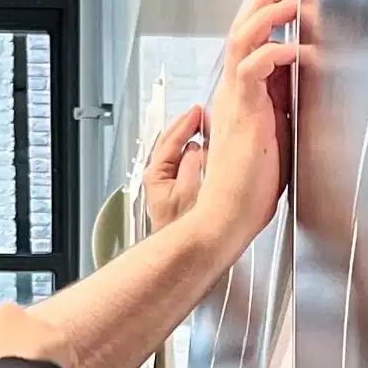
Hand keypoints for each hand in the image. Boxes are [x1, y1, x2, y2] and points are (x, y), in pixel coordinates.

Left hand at [142, 103, 207, 232]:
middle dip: (187, 129)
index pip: (170, 138)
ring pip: (180, 156)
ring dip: (194, 143)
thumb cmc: (183, 228)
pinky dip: (198, 158)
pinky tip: (210, 157)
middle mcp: (159, 178)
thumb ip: (192, 162)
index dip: (185, 123)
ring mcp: (168, 187)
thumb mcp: (189, 189)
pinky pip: (189, 168)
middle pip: (172, 144)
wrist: (186, 255)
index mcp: (157, 173)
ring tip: (208, 132)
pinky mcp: (179, 195)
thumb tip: (197, 146)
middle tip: (202, 116)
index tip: (198, 112)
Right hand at [185, 0, 302, 254]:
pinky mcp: (242, 112)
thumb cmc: (249, 187)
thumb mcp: (276, 133)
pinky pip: (254, 68)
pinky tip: (297, 48)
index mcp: (239, 96)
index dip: (269, 13)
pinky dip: (276, 52)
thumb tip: (301, 80)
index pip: (252, 40)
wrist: (228, 216)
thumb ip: (282, 104)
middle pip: (244, 27)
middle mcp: (232, 91)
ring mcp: (234, 99)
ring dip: (270, 13)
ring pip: (245, 38)